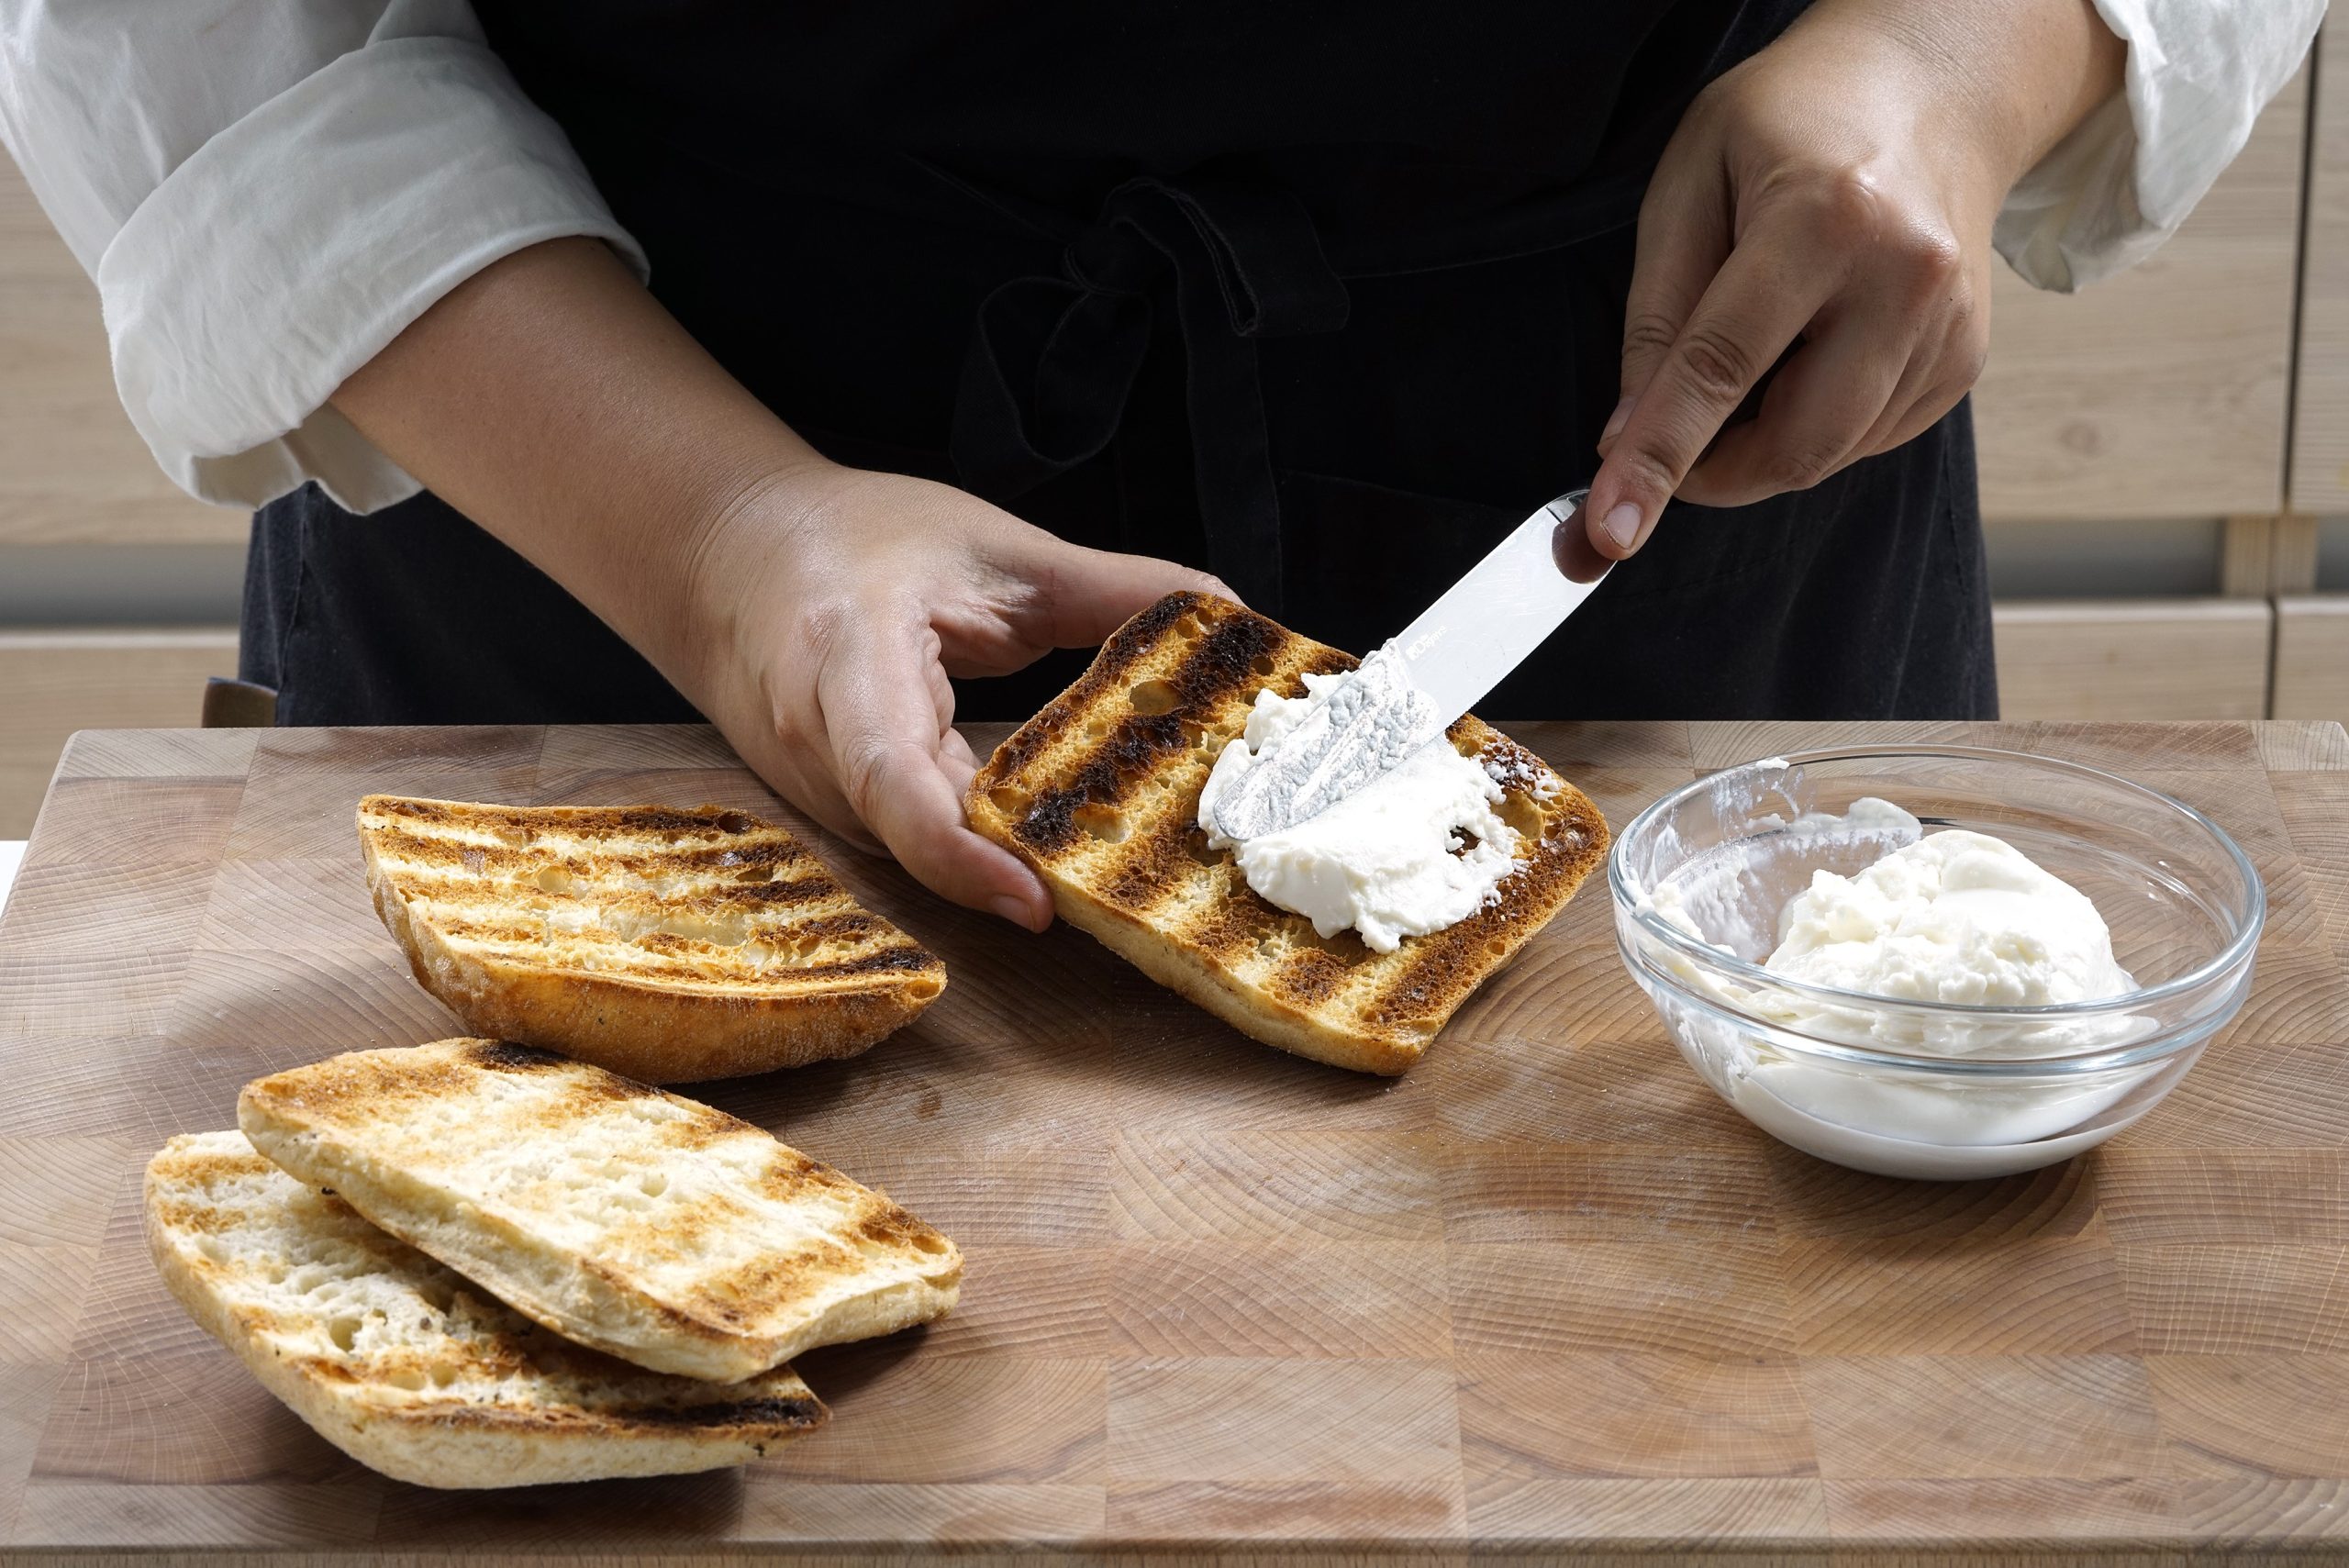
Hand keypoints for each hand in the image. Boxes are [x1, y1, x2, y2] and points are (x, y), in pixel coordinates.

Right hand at [679, 464, 1225, 929]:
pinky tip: (1044, 846)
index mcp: (848, 655)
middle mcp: (814, 738)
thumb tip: (1222, 612)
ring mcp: (811, 786)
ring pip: (915, 852)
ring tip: (1100, 872)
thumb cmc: (855, 536)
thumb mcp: (992, 546)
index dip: (962, 855)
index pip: (894, 778)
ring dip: (1001, 865)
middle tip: (1121, 898)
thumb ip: (1110, 586)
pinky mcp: (826, 807)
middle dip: (1014, 874)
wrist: (728, 552)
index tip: (1038, 903)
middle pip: (913, 838)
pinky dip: (975, 850)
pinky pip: (909, 844)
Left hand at [1583, 0, 2121, 558]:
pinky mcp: (1964, 362)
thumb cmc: (1795, 120)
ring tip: (1748, 358)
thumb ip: (1655, 313)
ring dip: (1760, 445)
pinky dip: (1811, 426)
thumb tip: (1626, 436)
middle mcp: (1905, 279)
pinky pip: (1865, 439)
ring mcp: (1949, 327)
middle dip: (1711, 475)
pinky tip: (1806, 353)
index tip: (1611, 531)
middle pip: (1793, 445)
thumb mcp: (1688, 181)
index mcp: (1826, 219)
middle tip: (1663, 447)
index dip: (1658, 458)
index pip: (1720, 369)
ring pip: (1828, 455)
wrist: (1932, 88)